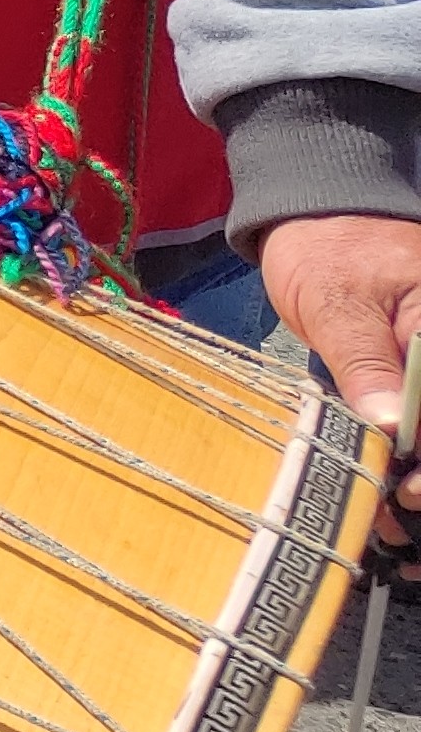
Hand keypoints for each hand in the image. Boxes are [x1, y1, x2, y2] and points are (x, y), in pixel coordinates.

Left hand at [259, 211, 420, 547]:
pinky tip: (394, 492)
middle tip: (396, 518)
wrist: (320, 208)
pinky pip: (420, 418)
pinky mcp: (420, 367)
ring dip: (420, 473)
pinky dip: (412, 453)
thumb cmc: (326, 247)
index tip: (408, 496)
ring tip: (394, 523)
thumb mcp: (335, 302)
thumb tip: (390, 426)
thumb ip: (366, 362)